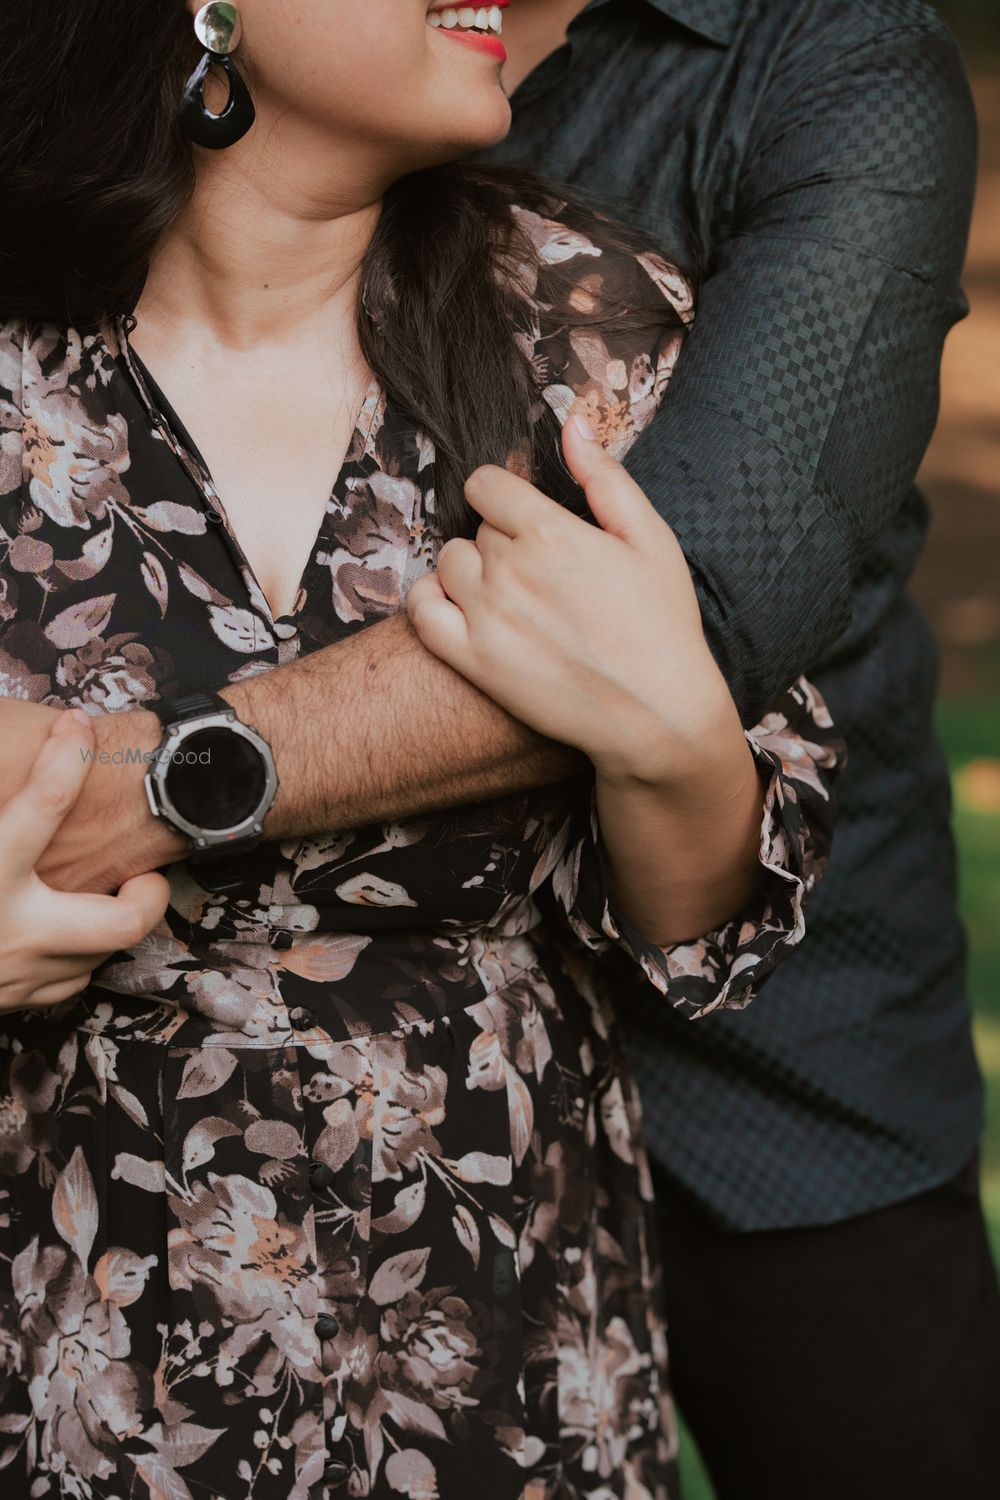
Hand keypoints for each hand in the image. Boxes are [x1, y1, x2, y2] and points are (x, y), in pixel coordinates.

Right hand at [0, 711, 170, 1013]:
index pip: (43, 805)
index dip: (67, 756)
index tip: (76, 725)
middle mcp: (11, 930)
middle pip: (121, 919)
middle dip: (149, 893)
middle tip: (145, 867)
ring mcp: (17, 974)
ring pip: (103, 952)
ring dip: (115, 918)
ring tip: (113, 888)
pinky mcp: (13, 1001)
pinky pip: (71, 979)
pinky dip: (81, 951)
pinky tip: (71, 926)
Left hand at [406, 414, 733, 783]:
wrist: (656, 715)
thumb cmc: (662, 626)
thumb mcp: (650, 539)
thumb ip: (605, 477)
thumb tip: (572, 424)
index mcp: (551, 532)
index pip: (486, 485)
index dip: (506, 497)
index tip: (527, 518)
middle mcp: (509, 570)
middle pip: (475, 529)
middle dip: (502, 540)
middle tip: (541, 572)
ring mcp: (485, 617)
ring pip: (448, 564)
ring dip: (471, 571)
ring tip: (510, 595)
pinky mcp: (473, 661)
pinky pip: (421, 612)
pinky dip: (432, 601)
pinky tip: (462, 608)